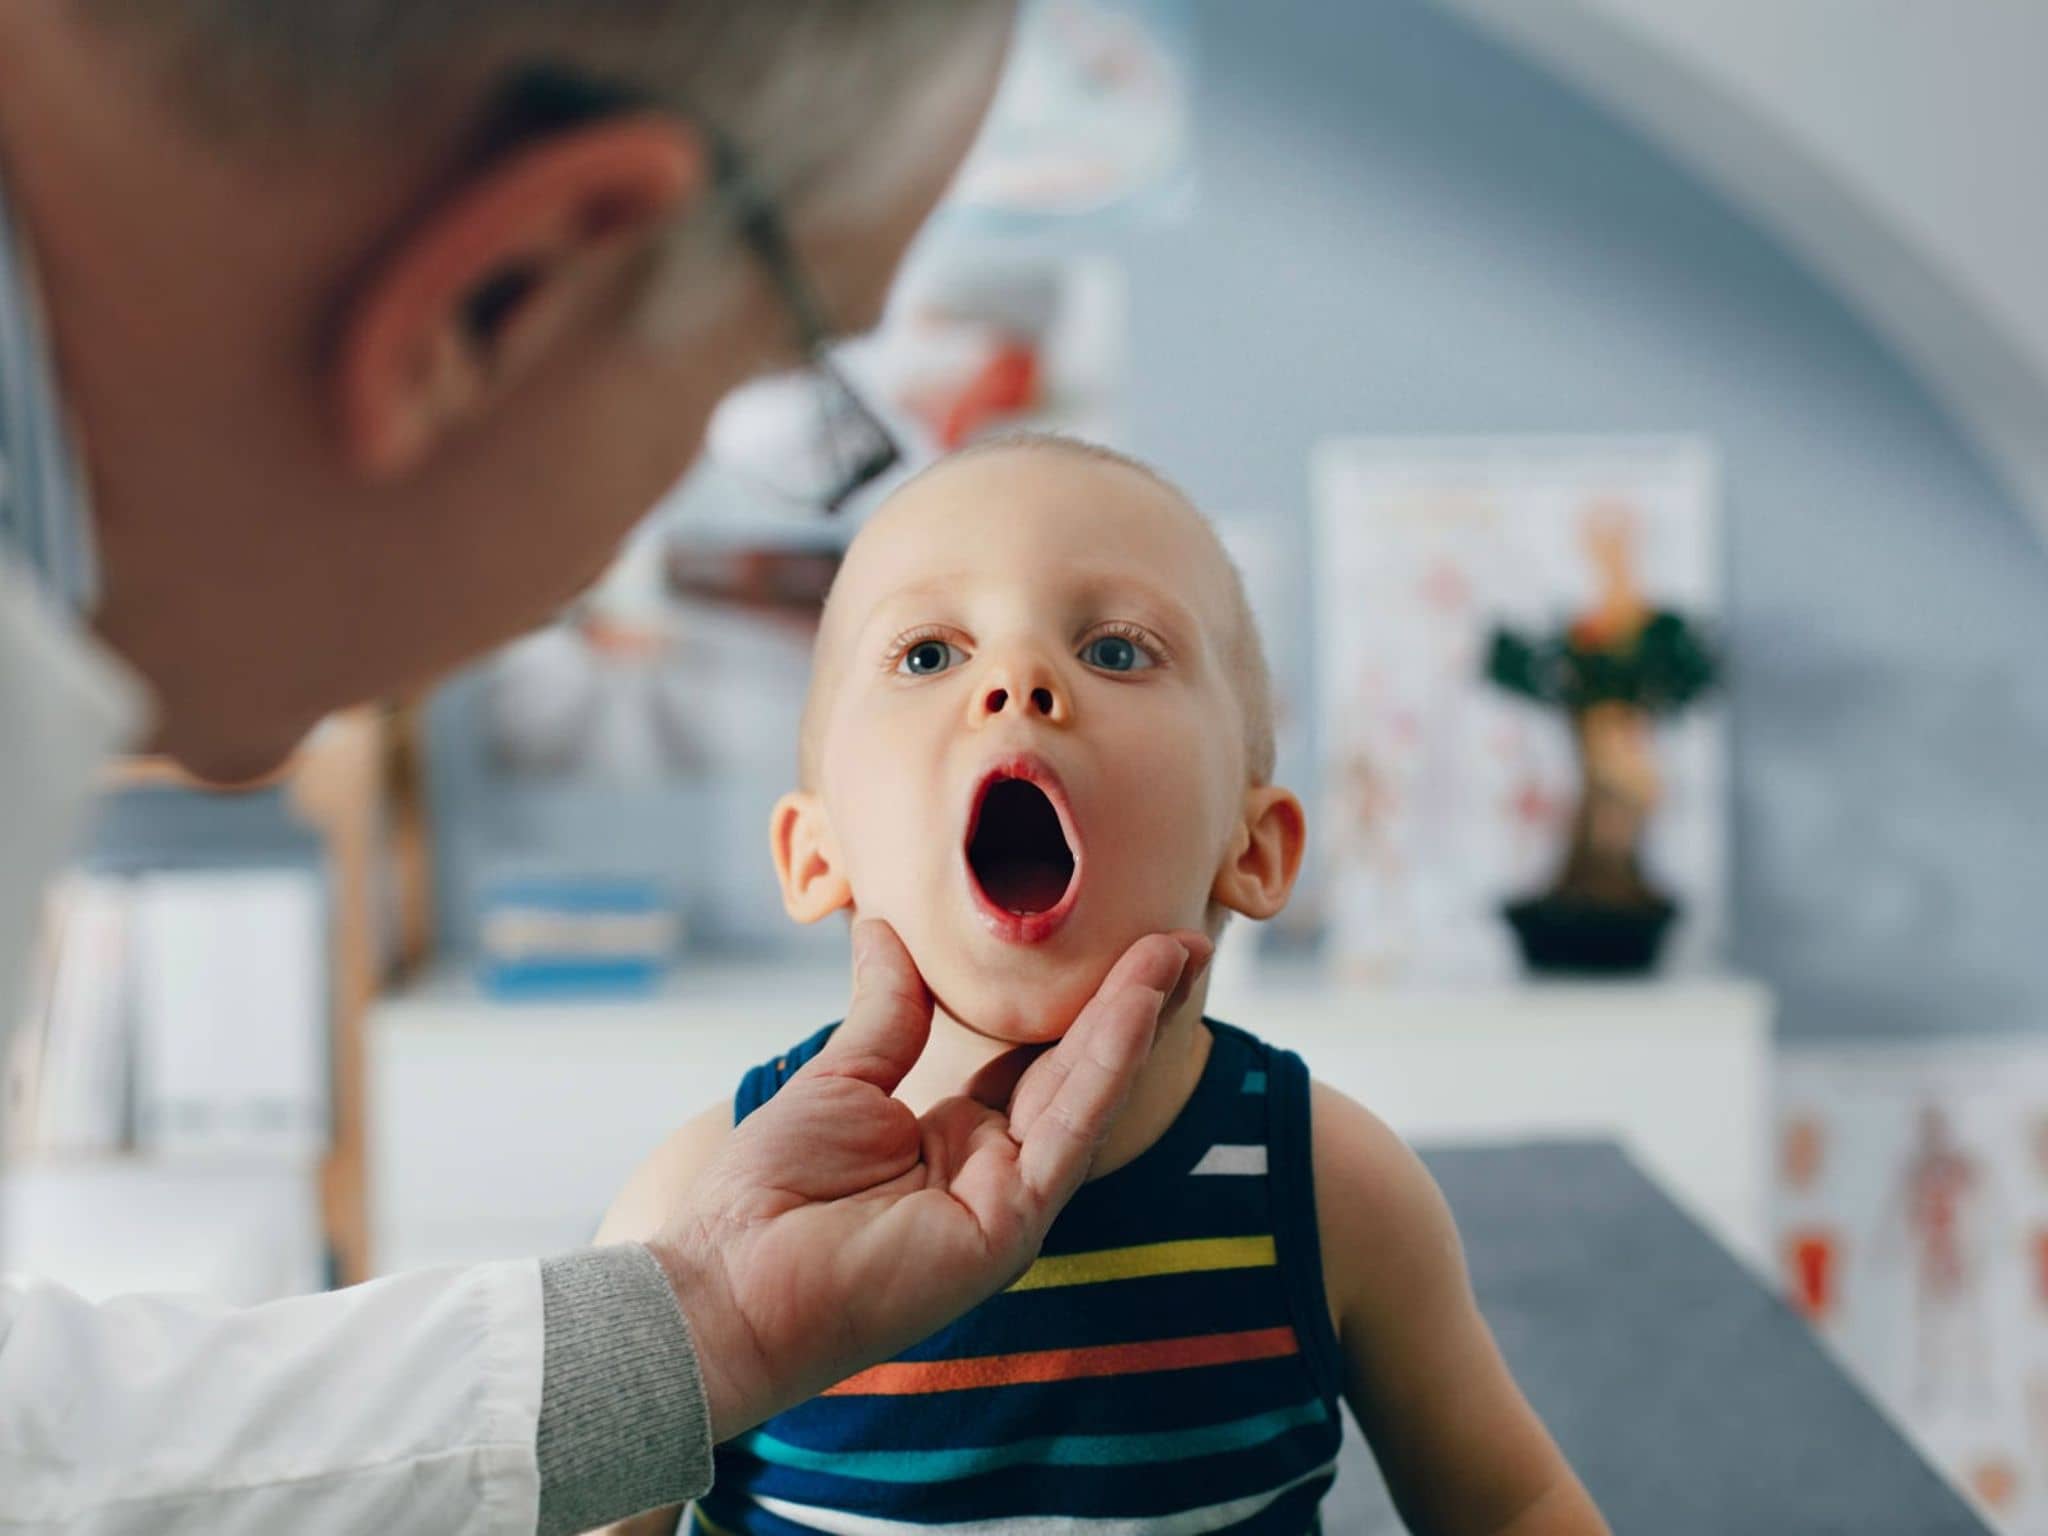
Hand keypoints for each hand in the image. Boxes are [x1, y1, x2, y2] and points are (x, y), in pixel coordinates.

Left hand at [647, 919, 1210, 1440]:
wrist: (727, 1282)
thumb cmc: (767, 1194)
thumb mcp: (841, 1078)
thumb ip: (886, 1010)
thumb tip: (883, 927)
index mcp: (951, 1140)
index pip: (1032, 1057)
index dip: (1076, 1000)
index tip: (1115, 938)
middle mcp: (992, 1170)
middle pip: (1076, 1070)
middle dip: (1132, 1001)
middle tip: (1184, 936)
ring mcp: (1007, 1200)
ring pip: (1087, 1092)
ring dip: (1136, 1017)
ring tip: (1181, 948)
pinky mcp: (1010, 1224)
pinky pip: (1069, 1129)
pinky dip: (1108, 1060)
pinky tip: (1135, 1003)